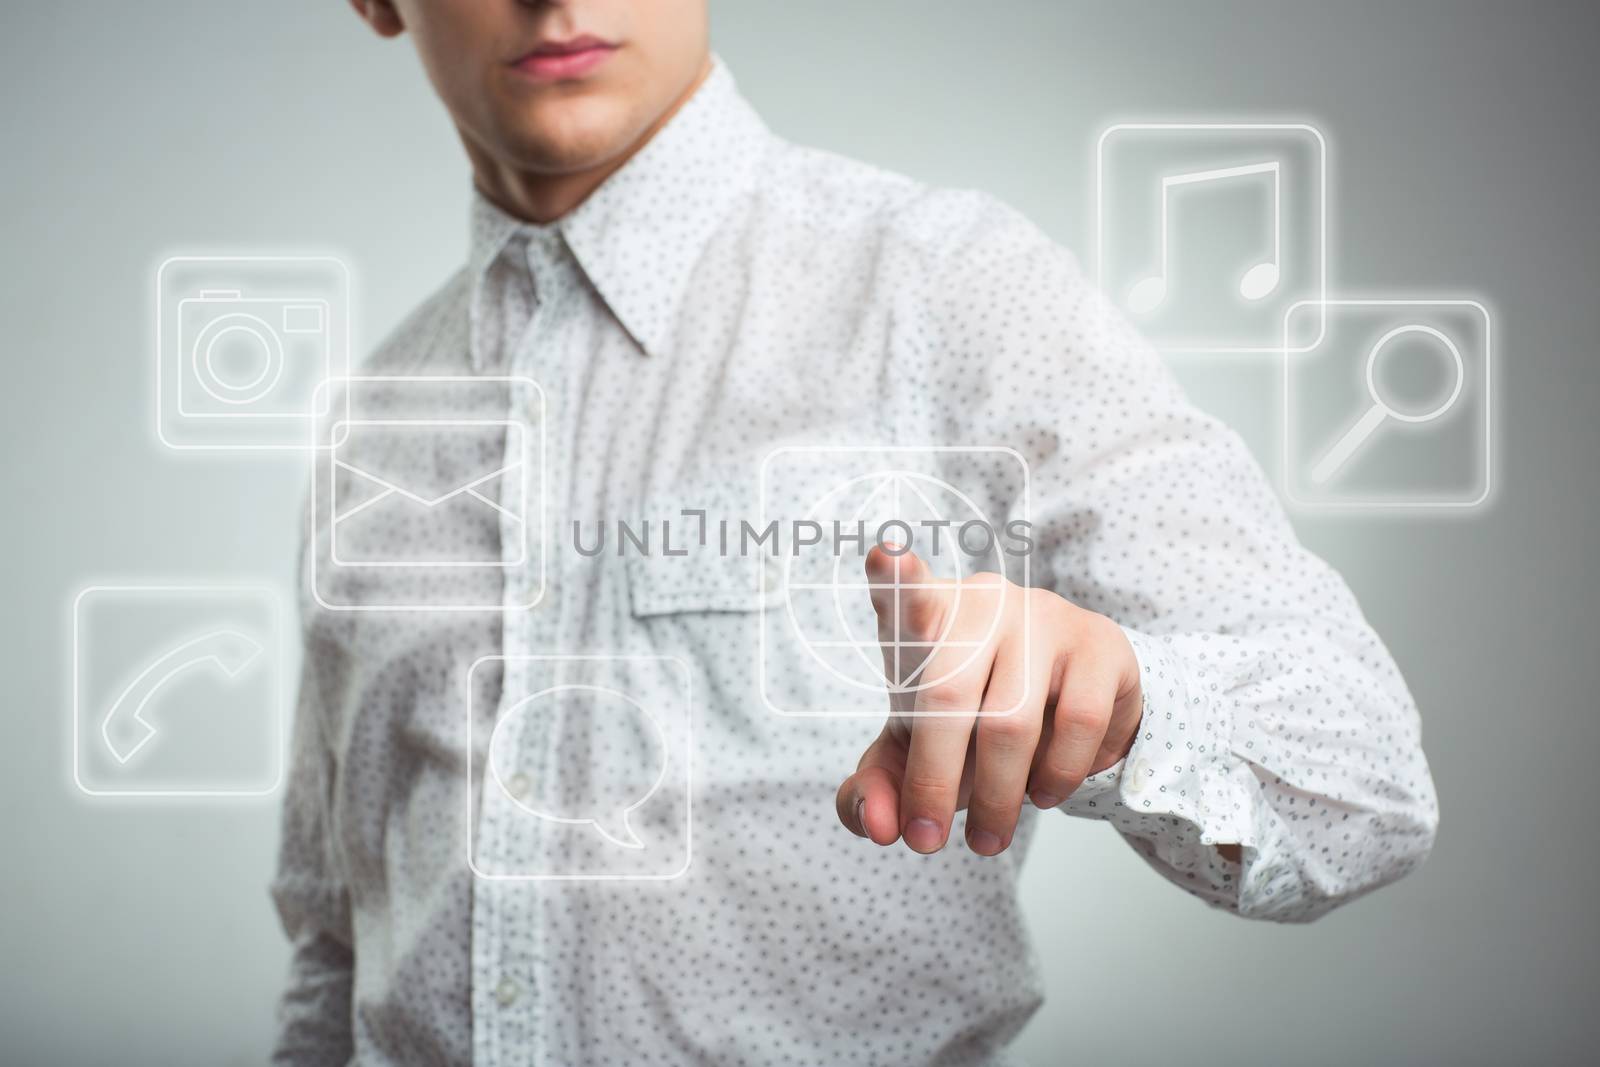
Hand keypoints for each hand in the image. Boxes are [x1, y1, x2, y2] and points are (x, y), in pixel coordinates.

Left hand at [835, 545, 1143, 855]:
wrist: (1066, 704)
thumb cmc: (966, 722)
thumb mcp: (910, 757)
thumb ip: (875, 791)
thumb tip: (881, 826)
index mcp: (922, 617)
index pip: (903, 595)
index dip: (895, 579)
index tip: (885, 555)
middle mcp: (981, 600)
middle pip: (945, 695)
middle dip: (932, 782)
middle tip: (926, 842)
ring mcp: (1043, 614)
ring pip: (1011, 723)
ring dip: (997, 799)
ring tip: (990, 838)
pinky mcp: (1098, 641)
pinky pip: (1076, 724)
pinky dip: (1056, 777)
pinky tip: (1045, 792)